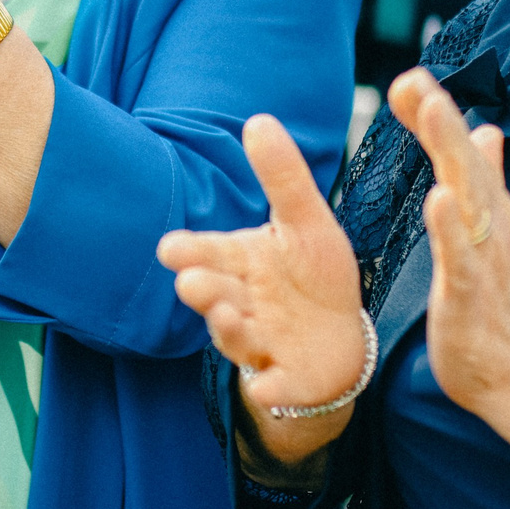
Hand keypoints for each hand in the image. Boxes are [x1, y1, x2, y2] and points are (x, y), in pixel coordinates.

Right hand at [159, 113, 369, 466]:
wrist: (339, 343)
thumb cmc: (313, 277)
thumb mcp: (307, 223)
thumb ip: (283, 177)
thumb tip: (258, 119)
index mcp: (239, 262)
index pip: (207, 253)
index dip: (189, 252)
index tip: (170, 249)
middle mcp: (239, 303)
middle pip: (215, 296)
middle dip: (204, 290)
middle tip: (192, 281)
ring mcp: (258, 343)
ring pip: (236, 338)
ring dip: (227, 330)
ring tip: (226, 316)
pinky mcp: (283, 380)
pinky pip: (271, 387)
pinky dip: (267, 389)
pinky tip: (264, 387)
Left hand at [386, 67, 509, 425]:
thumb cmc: (498, 300)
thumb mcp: (486, 231)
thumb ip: (484, 179)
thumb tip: (485, 128)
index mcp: (486, 208)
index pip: (459, 151)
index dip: (435, 113)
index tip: (408, 75)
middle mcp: (490, 225)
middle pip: (466, 162)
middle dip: (443, 119)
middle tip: (418, 80)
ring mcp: (484, 260)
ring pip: (469, 199)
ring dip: (451, 155)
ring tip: (431, 113)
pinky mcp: (473, 298)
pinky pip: (463, 260)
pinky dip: (452, 230)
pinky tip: (437, 200)